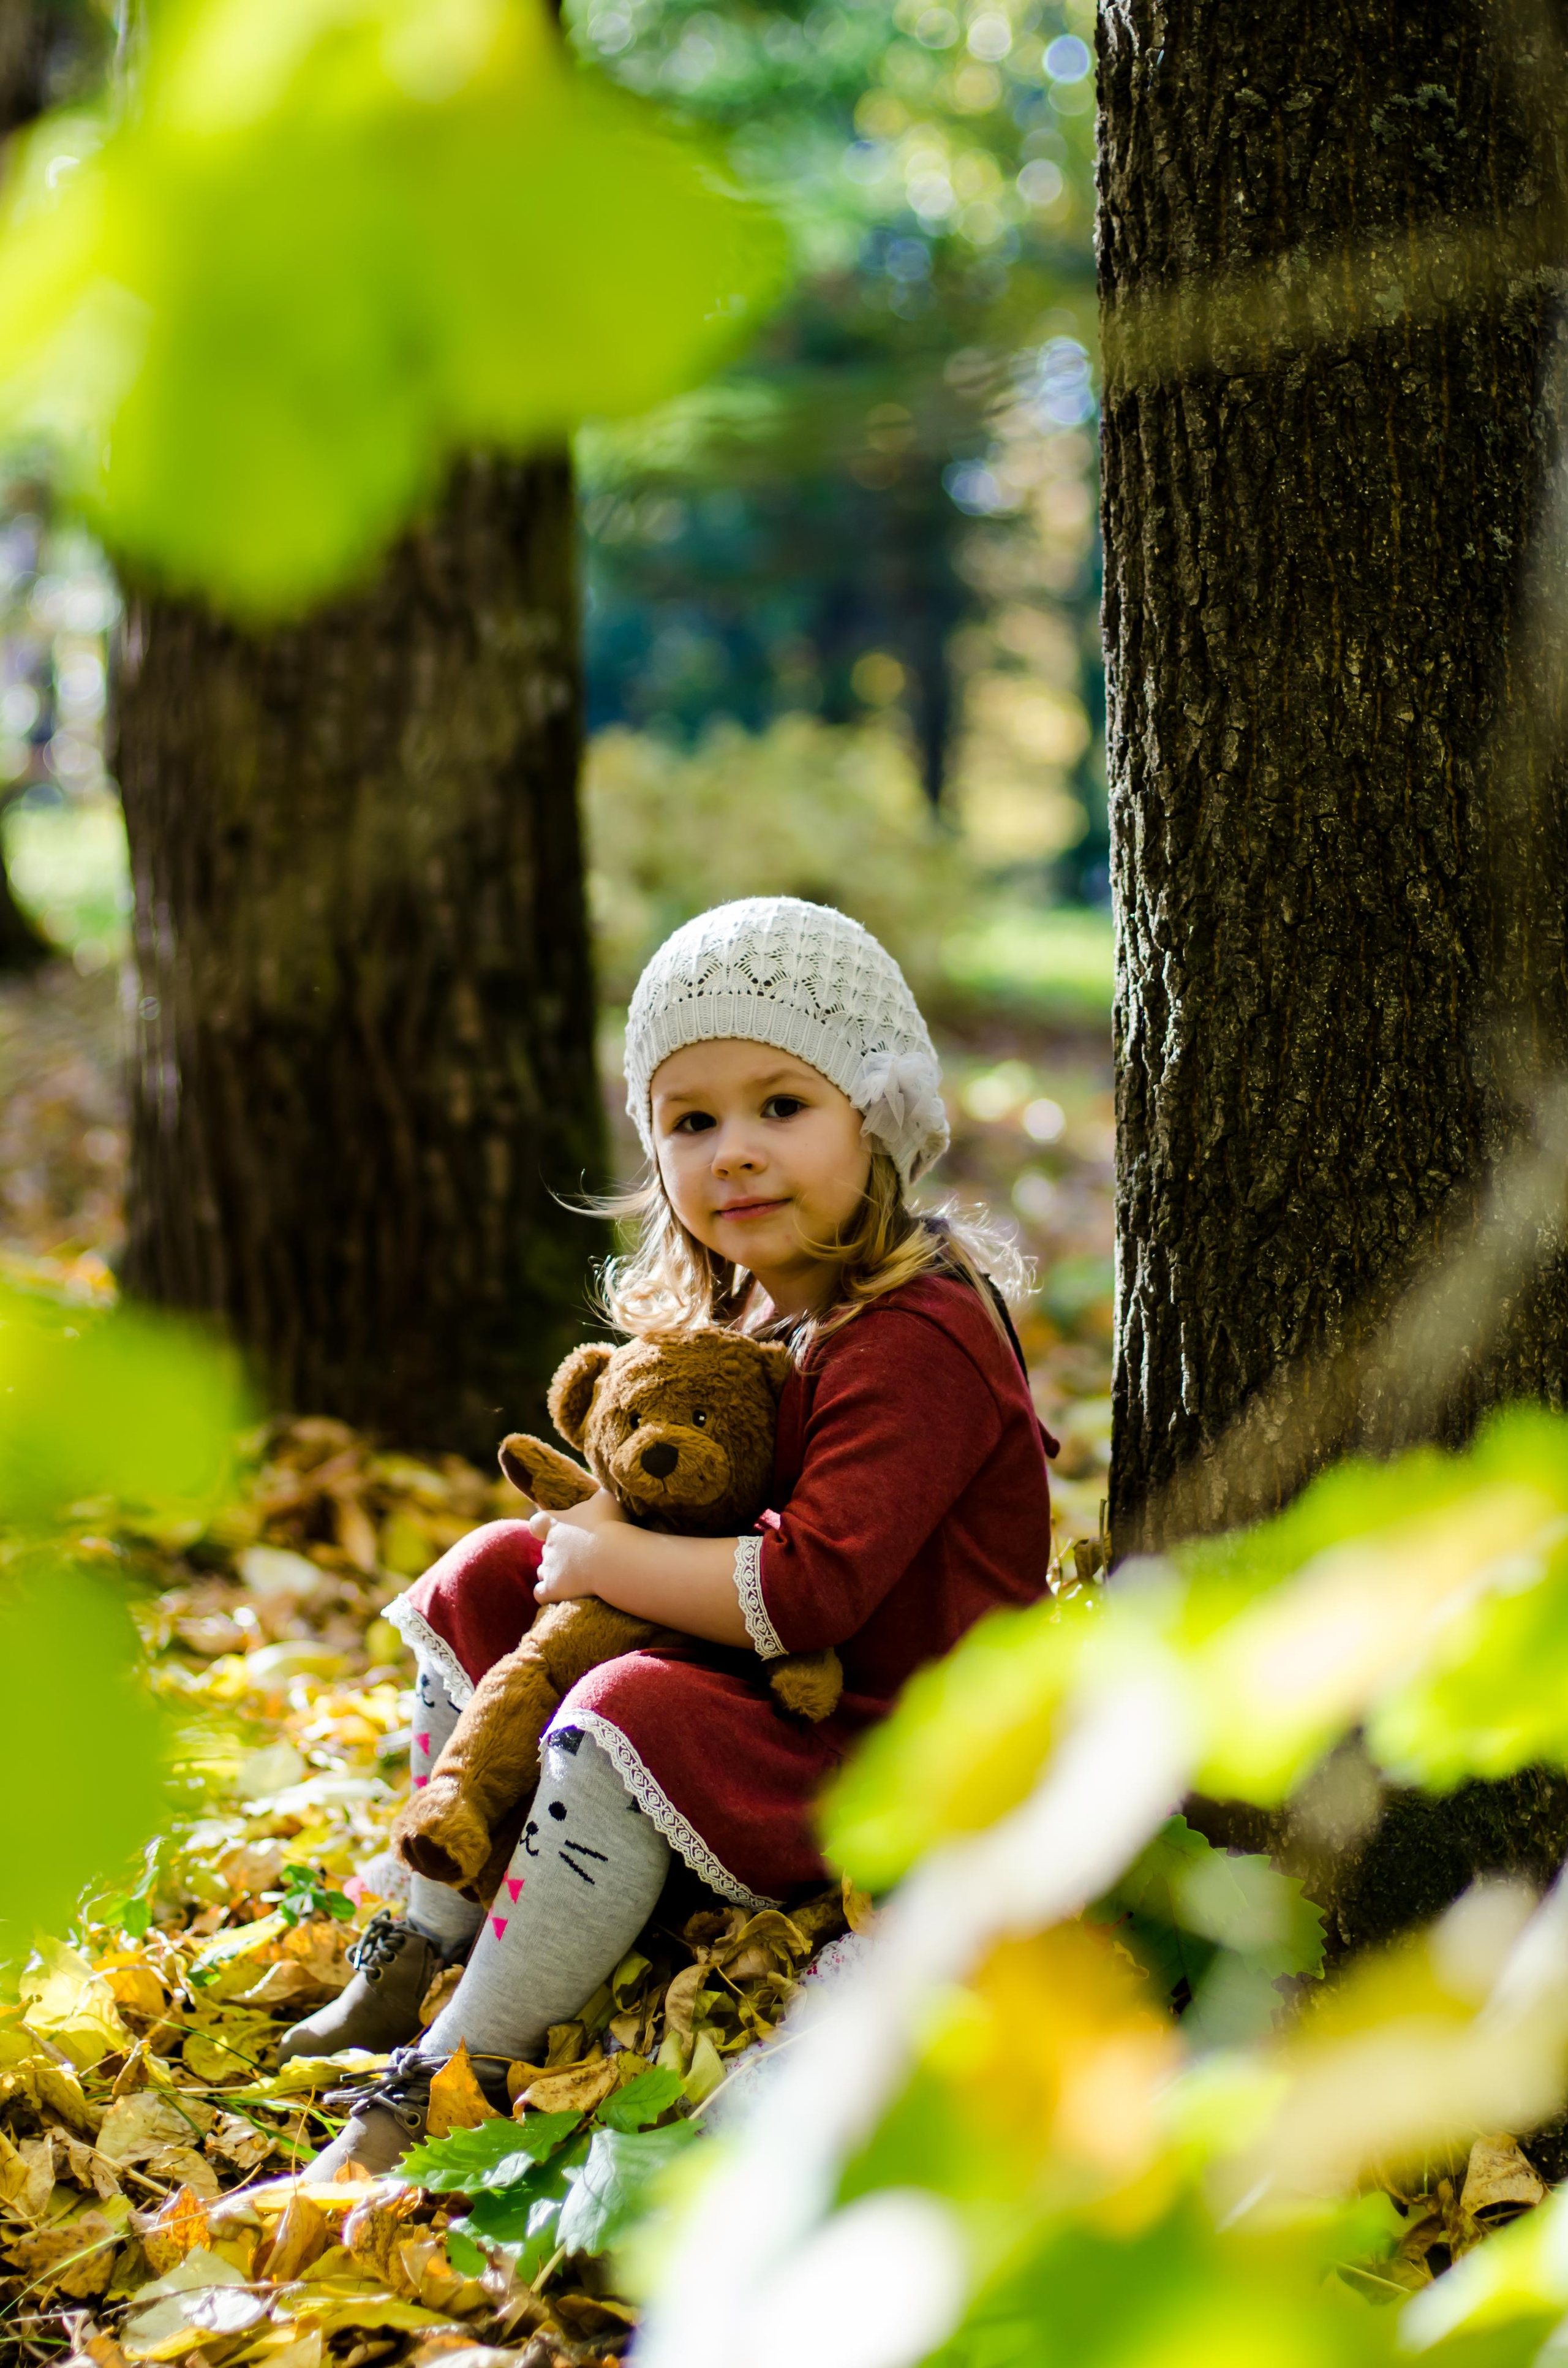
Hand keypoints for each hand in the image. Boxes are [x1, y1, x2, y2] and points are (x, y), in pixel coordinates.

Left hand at [529, 1489, 625, 1603]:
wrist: (612, 1557)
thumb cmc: (610, 1525)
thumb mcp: (606, 1499)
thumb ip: (598, 1495)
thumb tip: (601, 1491)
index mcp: (556, 1523)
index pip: (537, 1523)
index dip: (543, 1526)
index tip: (553, 1529)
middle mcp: (548, 1546)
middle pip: (545, 1549)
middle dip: (559, 1553)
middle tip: (581, 1555)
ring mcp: (549, 1568)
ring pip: (542, 1571)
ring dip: (554, 1572)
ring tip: (575, 1575)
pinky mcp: (552, 1589)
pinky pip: (540, 1593)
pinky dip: (547, 1593)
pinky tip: (560, 1594)